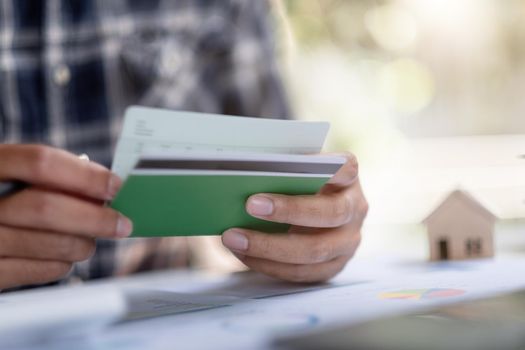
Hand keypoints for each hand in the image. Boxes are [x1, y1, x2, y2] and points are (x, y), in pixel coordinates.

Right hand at [0, 144, 131, 288]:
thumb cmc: (4, 201)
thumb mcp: (15, 178)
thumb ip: (51, 177)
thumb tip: (105, 189)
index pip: (40, 162)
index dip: (84, 175)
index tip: (114, 186)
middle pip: (46, 208)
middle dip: (95, 218)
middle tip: (122, 223)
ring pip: (49, 244)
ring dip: (83, 243)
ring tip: (90, 241)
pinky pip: (40, 271)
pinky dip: (63, 263)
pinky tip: (64, 256)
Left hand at [221, 153, 366, 282]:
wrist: (308, 211)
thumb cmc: (296, 184)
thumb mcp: (295, 171)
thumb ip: (283, 170)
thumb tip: (246, 174)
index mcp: (349, 177)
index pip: (345, 168)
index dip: (318, 167)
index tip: (283, 166)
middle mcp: (355, 209)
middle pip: (330, 213)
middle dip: (288, 210)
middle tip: (250, 205)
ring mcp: (348, 241)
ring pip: (315, 250)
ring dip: (269, 246)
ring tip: (233, 238)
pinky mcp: (334, 266)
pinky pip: (303, 272)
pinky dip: (270, 265)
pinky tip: (244, 254)